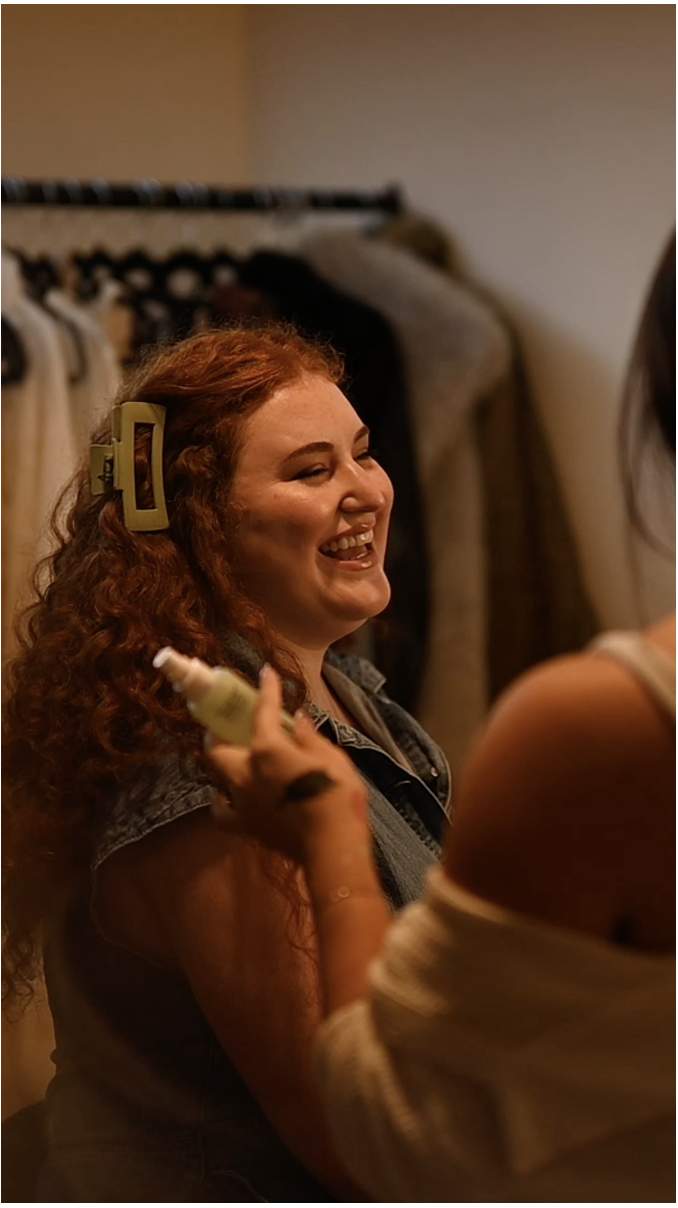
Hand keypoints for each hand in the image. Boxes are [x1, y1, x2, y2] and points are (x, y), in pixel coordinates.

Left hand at [205, 665, 368, 862]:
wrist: (332, 848)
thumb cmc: (337, 798)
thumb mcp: (333, 759)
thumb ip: (310, 737)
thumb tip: (297, 720)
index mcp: (268, 750)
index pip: (263, 713)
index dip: (266, 691)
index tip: (265, 674)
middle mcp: (246, 774)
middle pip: (217, 748)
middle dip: (218, 732)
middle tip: (227, 723)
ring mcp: (242, 802)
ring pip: (215, 778)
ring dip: (218, 765)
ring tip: (228, 759)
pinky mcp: (246, 827)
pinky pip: (223, 811)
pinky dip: (222, 801)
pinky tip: (232, 797)